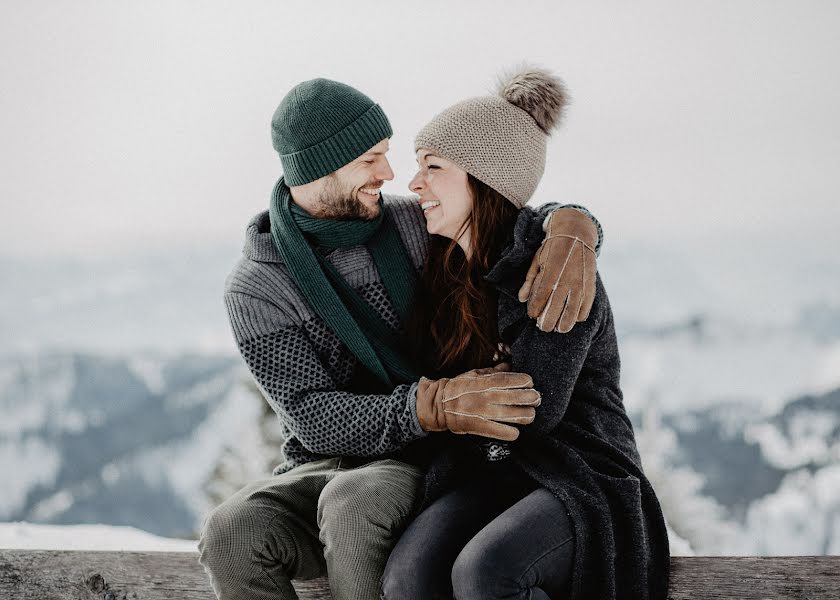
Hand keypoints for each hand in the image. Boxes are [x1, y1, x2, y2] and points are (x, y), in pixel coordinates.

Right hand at [415, 369, 539, 440]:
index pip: (513, 380)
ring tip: (529, 414)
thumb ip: (494, 371)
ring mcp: (486, 412)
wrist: (439, 405)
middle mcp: (488, 396)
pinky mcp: (482, 427)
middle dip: (532, 398)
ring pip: (517, 415)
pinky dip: (513, 432)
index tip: (529, 383)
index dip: (526, 381)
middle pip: (520, 397)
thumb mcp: (475, 374)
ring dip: (528, 415)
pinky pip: (504, 432)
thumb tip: (509, 365)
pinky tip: (514, 430)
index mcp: (486, 382)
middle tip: (535, 399)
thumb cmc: (459, 388)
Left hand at [518, 208, 597, 332]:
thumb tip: (521, 299)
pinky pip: (586, 305)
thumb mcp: (537, 260)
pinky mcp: (591, 284)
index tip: (532, 315)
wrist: (577, 234)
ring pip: (573, 311)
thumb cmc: (552, 248)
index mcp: (551, 271)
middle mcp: (567, 278)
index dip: (535, 309)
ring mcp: (580, 283)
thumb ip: (529, 280)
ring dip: (565, 323)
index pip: (541, 296)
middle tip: (543, 327)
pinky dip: (580, 315)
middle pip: (556, 308)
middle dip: (548, 321)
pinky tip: (574, 319)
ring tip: (559, 329)